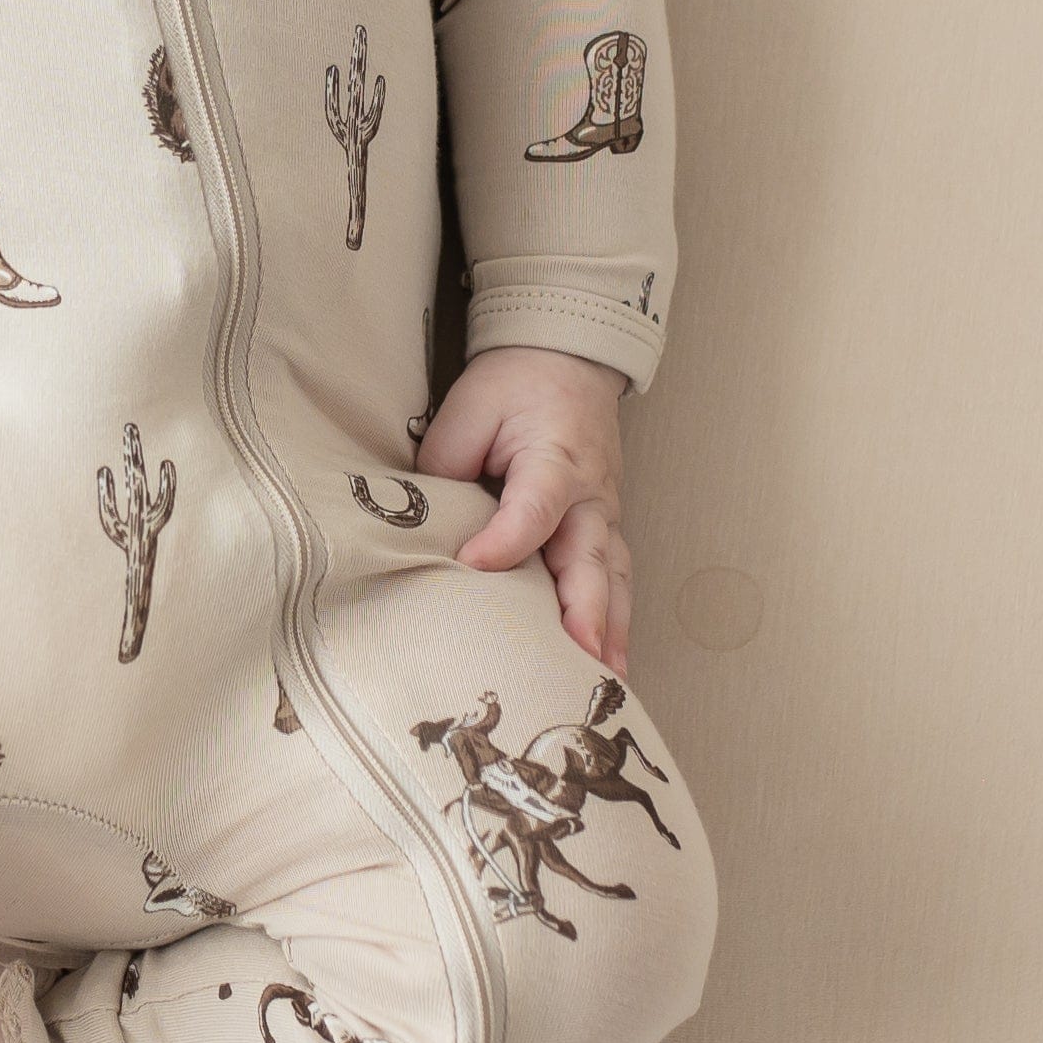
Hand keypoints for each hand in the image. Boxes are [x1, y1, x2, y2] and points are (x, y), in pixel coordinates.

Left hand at [414, 347, 634, 674]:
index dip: (505, 541)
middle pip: (590, 558)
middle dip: (585, 612)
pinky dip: (615, 620)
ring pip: (612, 577)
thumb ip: (448, 464)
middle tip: (577, 658)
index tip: (472, 566)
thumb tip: (427, 523)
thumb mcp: (469, 409)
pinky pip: (614, 578)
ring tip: (606, 681)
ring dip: (611, 629)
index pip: (533, 508)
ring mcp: (604, 514)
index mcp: (554, 459)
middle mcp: (590, 494)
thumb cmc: (514, 387)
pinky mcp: (603, 528)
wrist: (565, 360)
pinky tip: (610, 663)